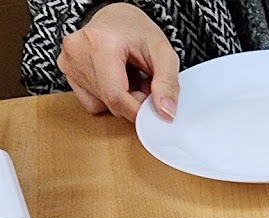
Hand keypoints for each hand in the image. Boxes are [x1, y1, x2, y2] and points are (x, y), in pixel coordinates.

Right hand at [57, 3, 179, 122]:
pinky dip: (108, 98)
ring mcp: (68, 61)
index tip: (155, 110)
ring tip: (129, 76)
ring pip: (103, 104)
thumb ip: (168, 83)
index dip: (139, 111)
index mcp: (100, 43)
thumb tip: (165, 113)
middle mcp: (77, 51)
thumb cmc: (139, 32)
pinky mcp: (66, 70)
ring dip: (122, 99)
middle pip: (110, 101)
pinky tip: (115, 79)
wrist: (116, 18)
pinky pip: (92, 102)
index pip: (116, 96)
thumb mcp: (164, 53)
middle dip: (133, 102)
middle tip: (144, 84)